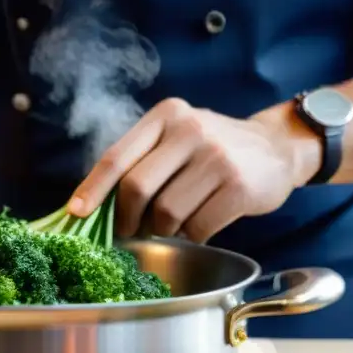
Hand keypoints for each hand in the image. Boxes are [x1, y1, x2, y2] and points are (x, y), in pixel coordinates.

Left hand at [68, 98, 318, 242]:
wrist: (276, 148)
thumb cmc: (213, 149)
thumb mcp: (177, 137)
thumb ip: (141, 160)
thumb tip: (94, 204)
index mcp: (166, 116)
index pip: (116, 156)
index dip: (92, 189)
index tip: (76, 213)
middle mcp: (190, 130)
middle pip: (136, 188)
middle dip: (126, 218)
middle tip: (129, 230)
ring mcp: (216, 157)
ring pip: (165, 213)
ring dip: (162, 230)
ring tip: (171, 225)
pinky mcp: (238, 186)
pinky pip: (197, 228)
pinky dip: (190, 236)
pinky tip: (197, 227)